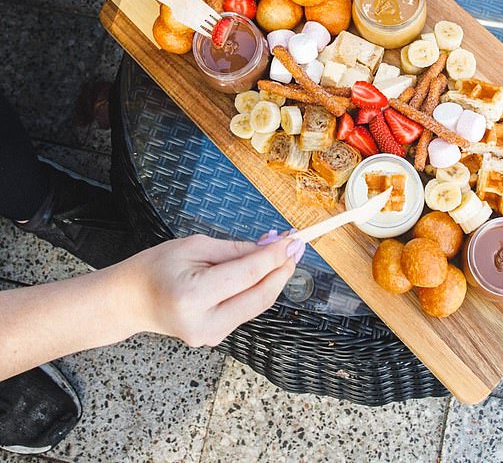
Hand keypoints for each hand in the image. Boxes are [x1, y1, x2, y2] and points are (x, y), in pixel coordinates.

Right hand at [122, 234, 298, 346]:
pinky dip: (259, 290)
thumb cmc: (156, 267)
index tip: (292, 239)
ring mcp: (210, 335)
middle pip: (260, 296)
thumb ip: (235, 250)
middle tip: (297, 247)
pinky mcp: (215, 338)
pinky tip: (265, 272)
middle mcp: (205, 322)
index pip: (248, 275)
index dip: (274, 256)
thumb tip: (270, 247)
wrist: (131, 300)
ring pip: (257, 305)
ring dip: (274, 280)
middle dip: (282, 271)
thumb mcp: (194, 246)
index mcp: (194, 296)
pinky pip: (246, 310)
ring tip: (283, 255)